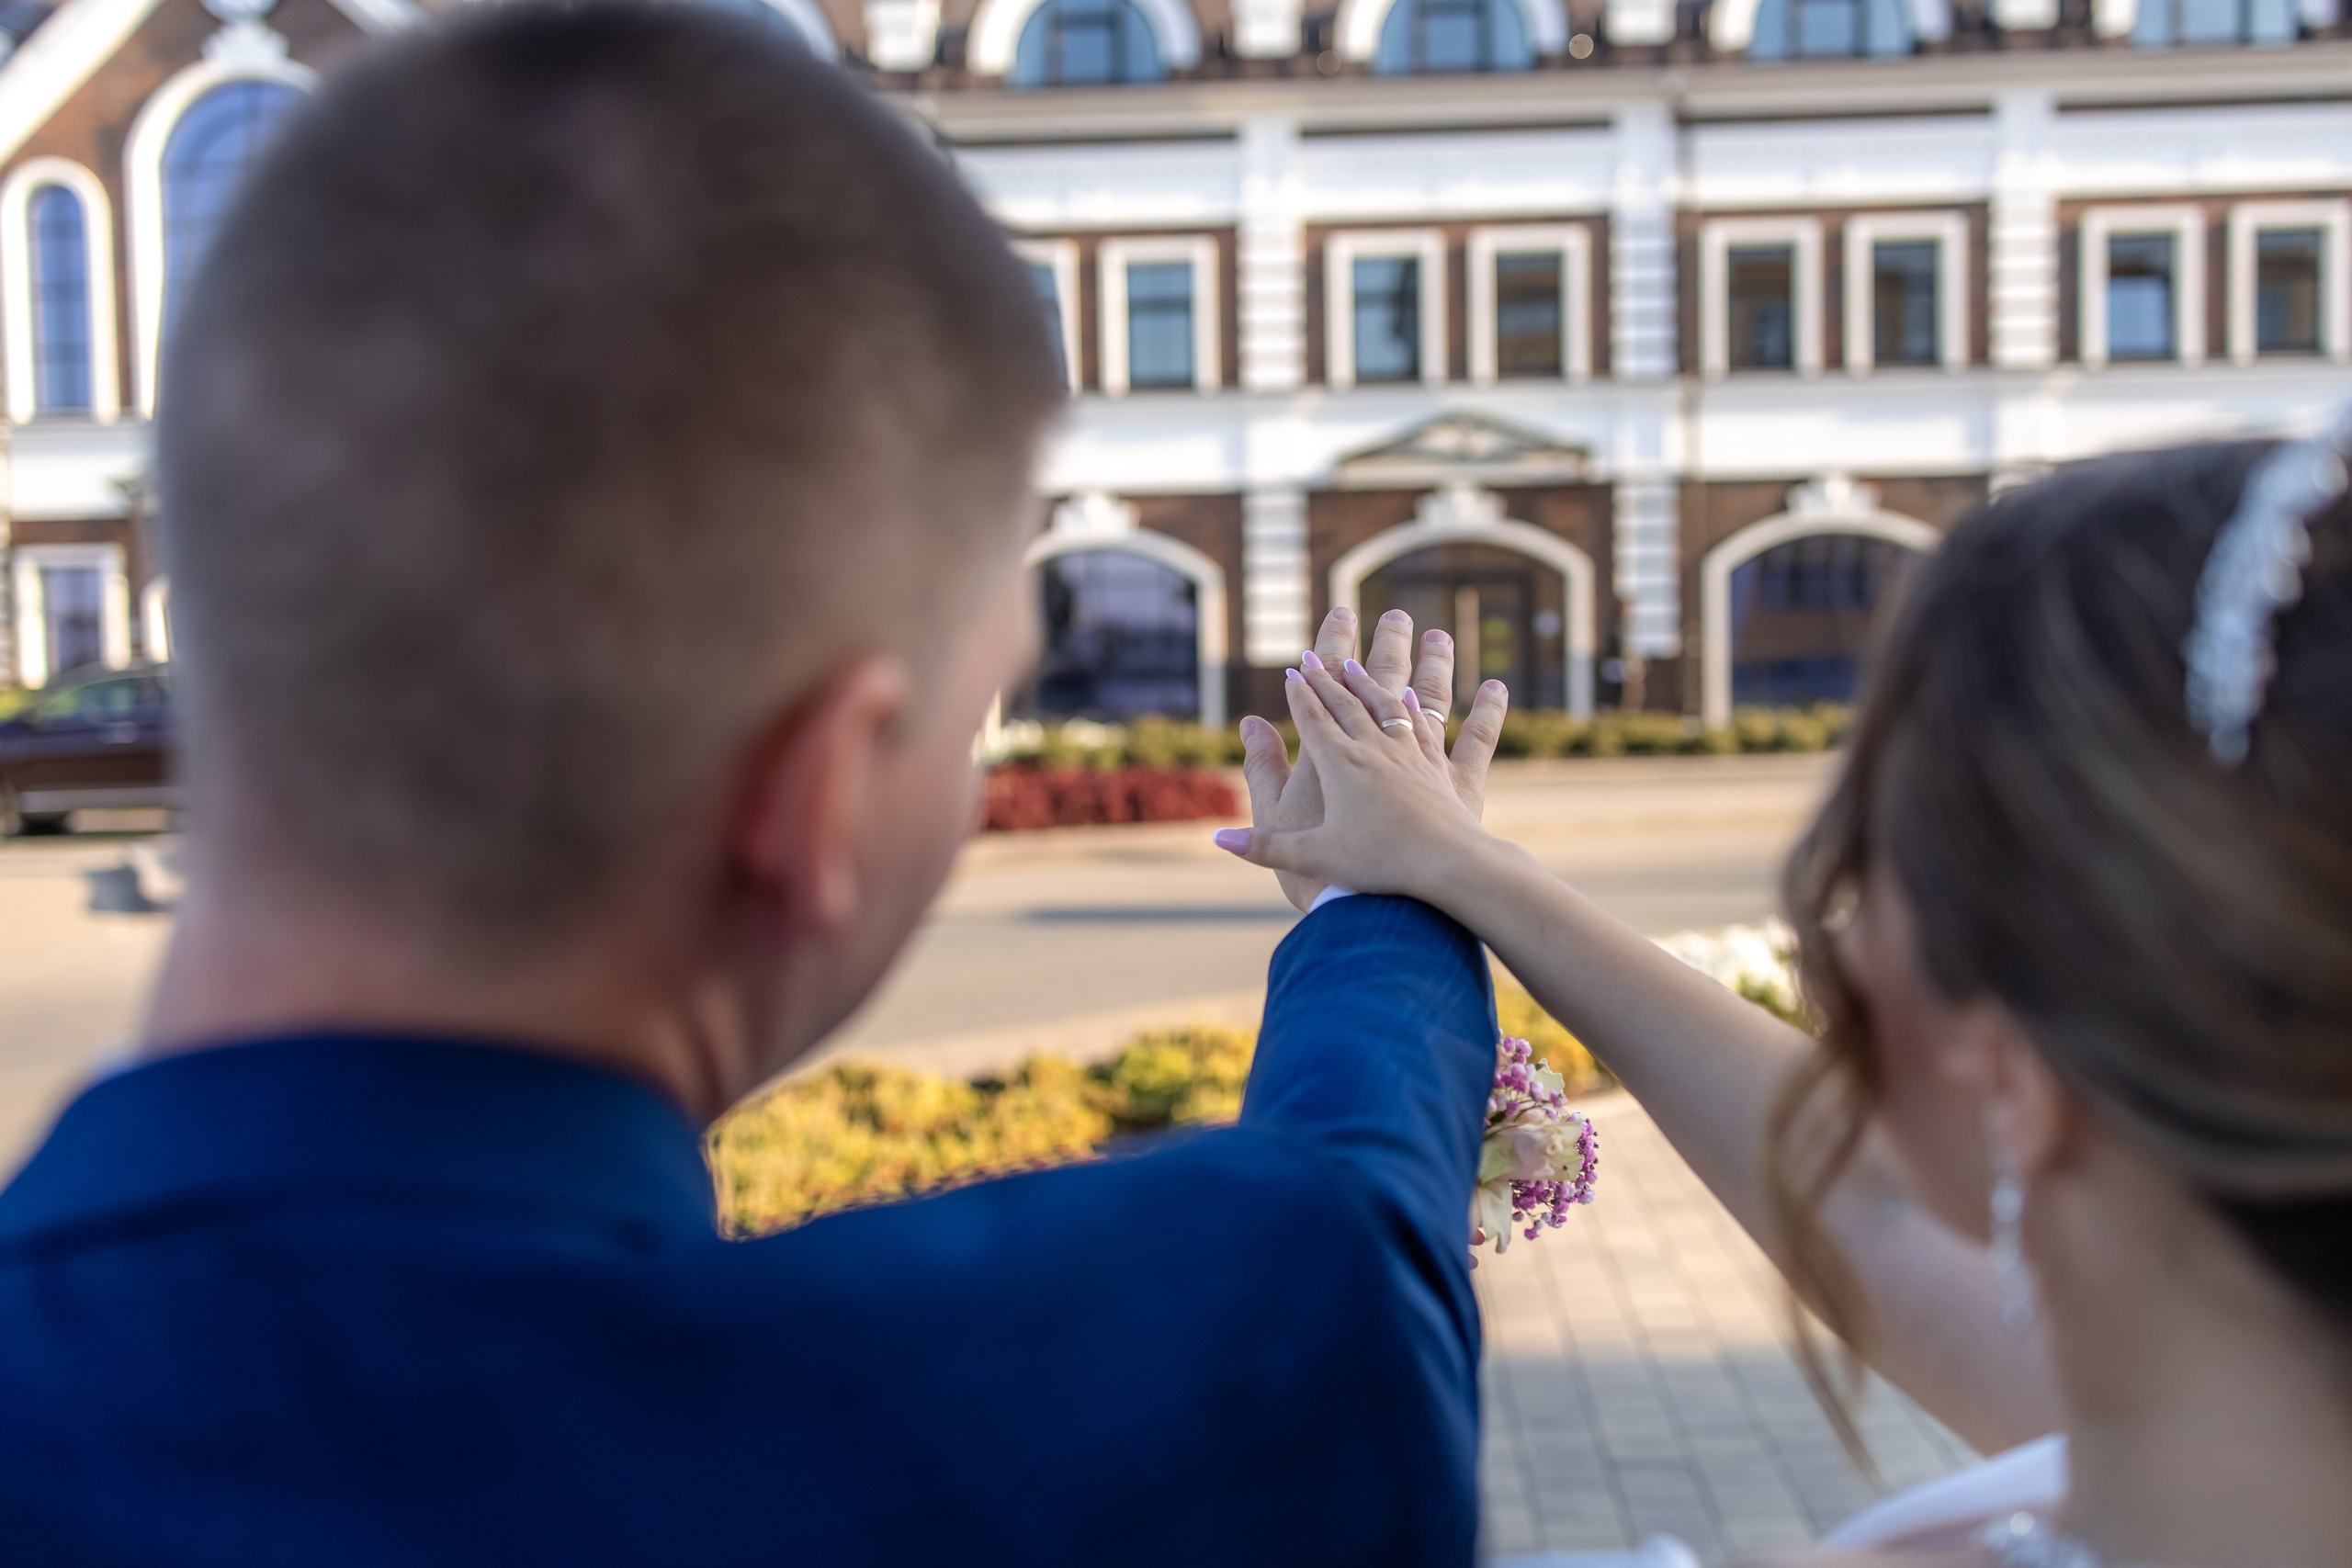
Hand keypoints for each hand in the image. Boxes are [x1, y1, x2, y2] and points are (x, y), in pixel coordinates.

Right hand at [1227, 636, 1507, 902]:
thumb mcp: (1309, 858)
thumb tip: (1218, 838)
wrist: (1446, 866)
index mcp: (1338, 765)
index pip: (1313, 718)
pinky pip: (1426, 728)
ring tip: (1360, 662)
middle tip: (1315, 652)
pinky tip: (1414, 698)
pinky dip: (1415, 708)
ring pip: (1387, 707)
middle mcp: (1374, 750)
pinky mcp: (1440, 770)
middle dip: (1328, 676)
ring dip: (1370, 682)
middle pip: (1347, 703)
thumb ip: (1262, 846)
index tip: (1292, 670)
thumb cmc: (1375, 866)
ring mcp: (1410, 756)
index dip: (1299, 694)